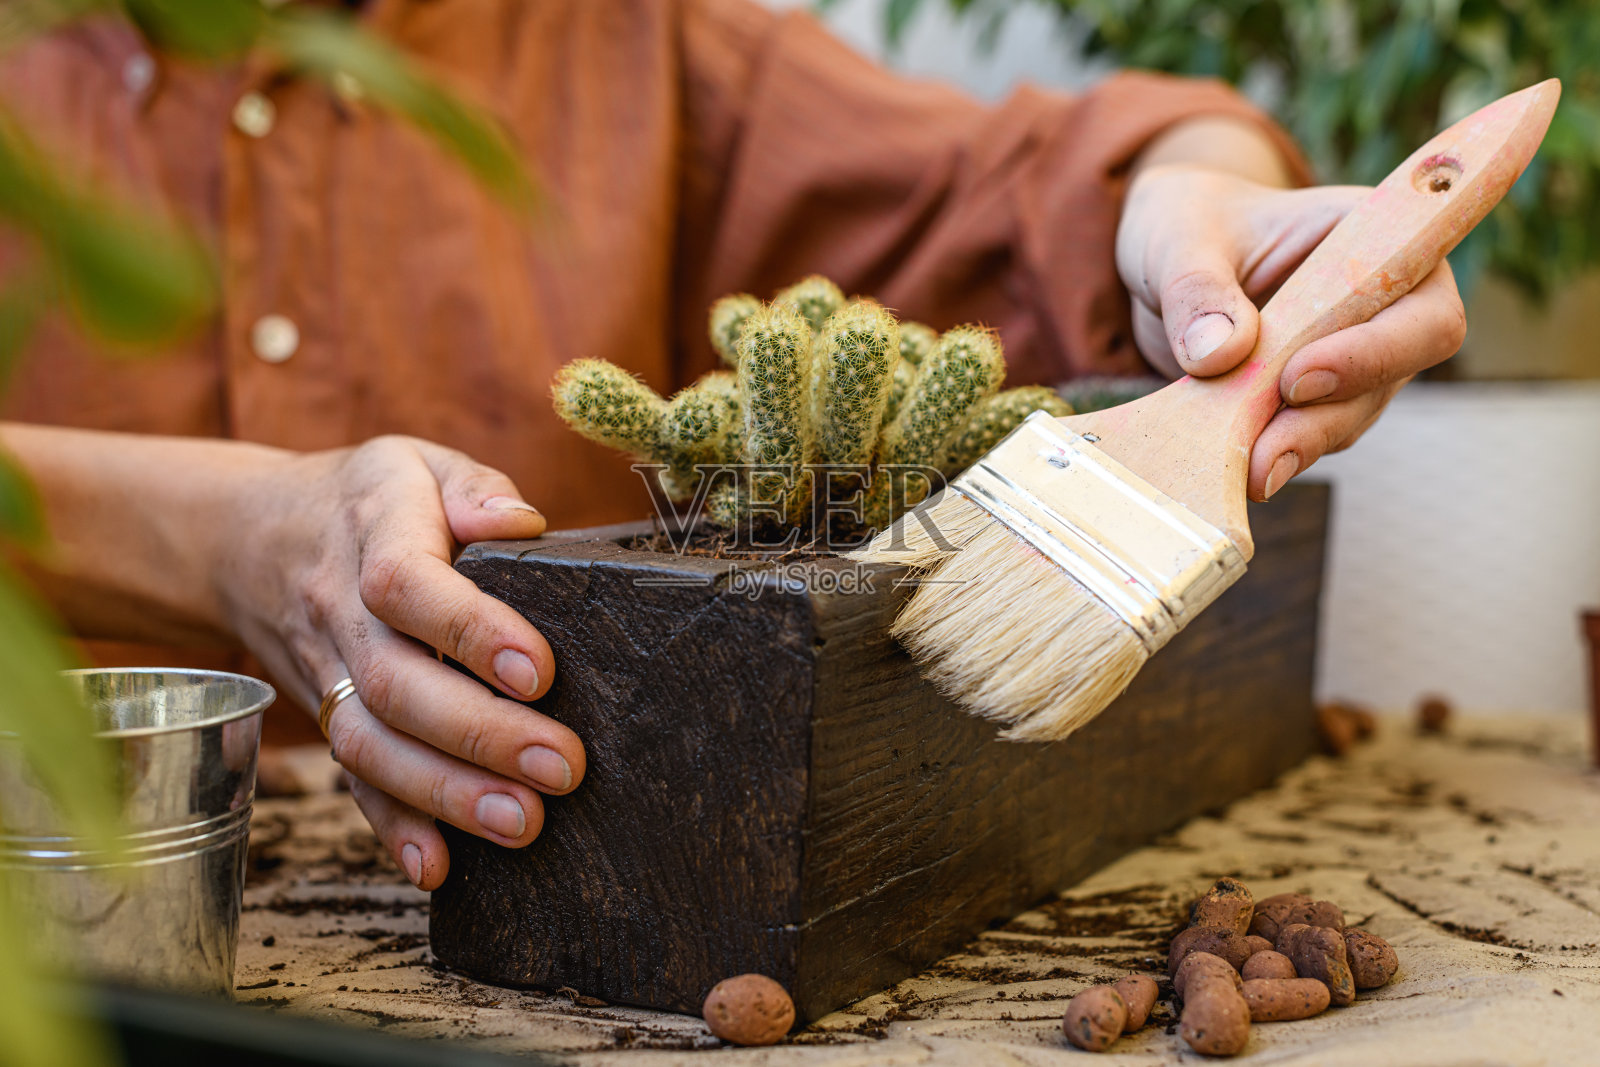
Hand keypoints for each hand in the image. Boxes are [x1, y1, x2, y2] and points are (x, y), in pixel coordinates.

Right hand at [215, 436, 584, 889]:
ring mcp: (327, 674)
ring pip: (372, 745)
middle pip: (397, 684)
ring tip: (523, 823)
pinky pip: (351, 780)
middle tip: (563, 767)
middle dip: (481, 734)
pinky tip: (437, 868)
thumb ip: (474, 487)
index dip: (471, 632)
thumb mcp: (417, 462)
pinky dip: (391, 828)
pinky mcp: (326, 719)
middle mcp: (340, 614)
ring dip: (446, 794)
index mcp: (374, 535)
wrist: (251, 537)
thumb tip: (522, 522)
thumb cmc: (368, 499)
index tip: (540, 671)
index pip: (410, 587)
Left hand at [1115, 165, 1466, 499]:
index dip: (1376, 351)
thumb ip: (1197, 287)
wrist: (1165, 260)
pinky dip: (1266, 453)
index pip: (1421, 306)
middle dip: (1326, 419)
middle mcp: (1382, 303)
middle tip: (1263, 455)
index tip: (1299, 377)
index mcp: (1376, 241)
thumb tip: (1220, 353)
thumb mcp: (1179, 238)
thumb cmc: (1189, 226)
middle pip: (1391, 377)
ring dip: (1295, 447)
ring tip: (1241, 471)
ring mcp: (1351, 359)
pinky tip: (1228, 468)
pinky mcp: (1309, 401)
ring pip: (1347, 418)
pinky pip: (1302, 438)